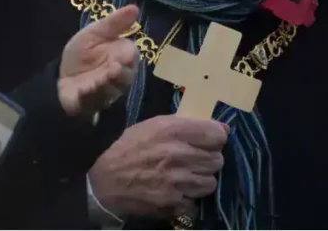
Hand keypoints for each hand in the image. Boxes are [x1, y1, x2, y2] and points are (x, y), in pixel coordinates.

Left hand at [58, 4, 139, 116]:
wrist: (60, 76)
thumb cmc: (82, 53)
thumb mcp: (95, 33)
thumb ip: (114, 23)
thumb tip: (135, 7)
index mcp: (121, 57)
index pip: (132, 57)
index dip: (129, 57)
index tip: (124, 56)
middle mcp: (118, 76)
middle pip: (127, 77)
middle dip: (121, 74)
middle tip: (114, 68)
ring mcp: (106, 91)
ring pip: (113, 90)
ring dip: (107, 85)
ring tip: (102, 79)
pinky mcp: (92, 103)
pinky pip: (95, 101)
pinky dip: (90, 95)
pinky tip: (85, 89)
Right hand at [88, 115, 228, 219]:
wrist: (107, 182)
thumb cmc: (130, 148)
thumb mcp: (154, 125)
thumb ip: (186, 124)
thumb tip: (220, 128)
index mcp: (175, 131)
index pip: (218, 135)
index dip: (215, 139)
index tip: (209, 142)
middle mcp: (180, 155)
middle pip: (217, 159)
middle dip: (208, 160)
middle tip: (195, 160)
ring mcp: (179, 182)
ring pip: (211, 182)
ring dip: (202, 179)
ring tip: (187, 176)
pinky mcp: (175, 203)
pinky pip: (197, 201)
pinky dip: (190, 198)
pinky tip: (178, 191)